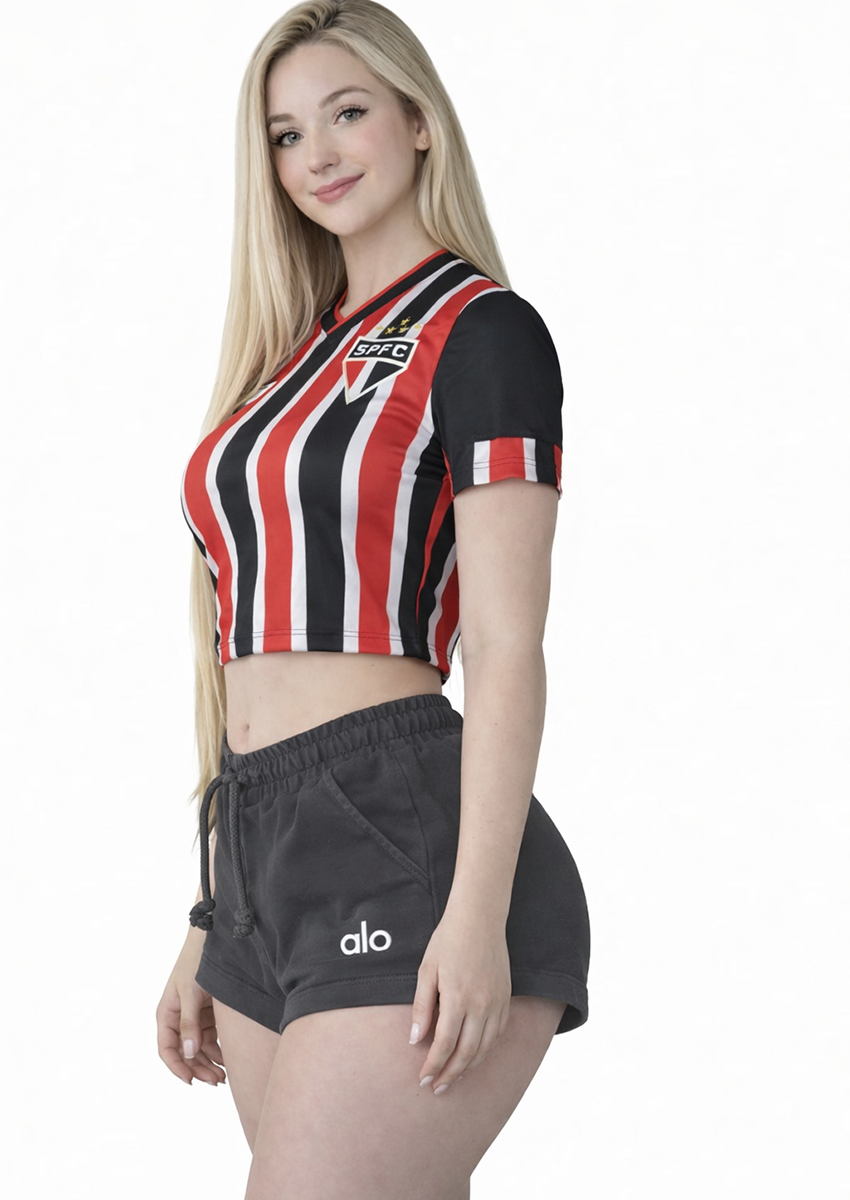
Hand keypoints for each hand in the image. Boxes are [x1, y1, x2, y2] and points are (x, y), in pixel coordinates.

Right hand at [156, 929, 226, 1086]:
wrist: (213, 938)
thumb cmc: (196, 962)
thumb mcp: (191, 993)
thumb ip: (189, 1023)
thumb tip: (189, 1054)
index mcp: (167, 1013)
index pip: (167, 1049)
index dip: (177, 1067)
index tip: (191, 1081)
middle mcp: (178, 1017)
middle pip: (185, 1052)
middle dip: (198, 1068)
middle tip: (216, 1081)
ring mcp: (193, 1015)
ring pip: (198, 1047)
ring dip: (209, 1062)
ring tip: (224, 1076)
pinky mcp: (208, 1011)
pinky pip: (210, 1037)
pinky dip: (218, 1049)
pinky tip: (228, 1059)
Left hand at [409, 902, 511, 1093]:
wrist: (479, 918)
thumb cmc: (448, 941)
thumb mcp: (426, 970)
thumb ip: (422, 1007)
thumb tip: (415, 1039)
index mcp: (457, 998)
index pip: (445, 1044)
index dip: (433, 1065)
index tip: (423, 1080)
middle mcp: (481, 1005)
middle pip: (467, 1053)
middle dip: (450, 1074)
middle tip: (437, 1088)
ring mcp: (496, 1002)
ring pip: (485, 1047)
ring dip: (470, 1067)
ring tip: (454, 1077)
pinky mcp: (506, 998)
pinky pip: (498, 1033)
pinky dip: (486, 1049)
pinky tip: (475, 1055)